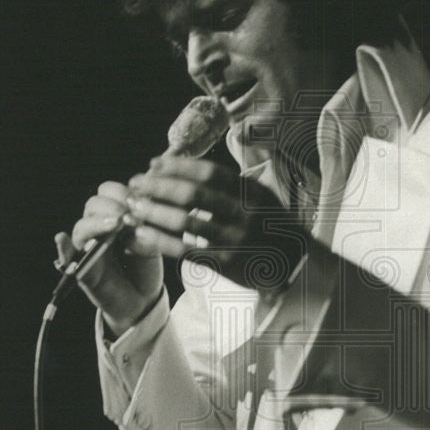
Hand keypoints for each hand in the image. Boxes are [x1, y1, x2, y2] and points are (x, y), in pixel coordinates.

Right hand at [55, 180, 163, 335]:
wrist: (143, 300)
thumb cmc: (146, 268)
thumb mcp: (152, 246)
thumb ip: (145, 233)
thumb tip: (135, 223)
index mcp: (116, 215)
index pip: (110, 192)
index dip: (122, 192)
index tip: (138, 200)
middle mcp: (98, 227)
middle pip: (94, 204)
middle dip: (111, 206)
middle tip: (128, 216)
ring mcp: (88, 247)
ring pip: (82, 226)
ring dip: (97, 222)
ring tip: (115, 225)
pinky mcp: (81, 268)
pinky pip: (66, 256)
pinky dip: (63, 247)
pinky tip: (61, 239)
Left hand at [125, 157, 308, 293]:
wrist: (295, 265)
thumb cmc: (270, 226)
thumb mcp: (260, 197)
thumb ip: (228, 184)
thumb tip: (181, 167)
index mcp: (251, 192)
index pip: (208, 172)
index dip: (176, 167)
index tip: (153, 164)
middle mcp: (244, 214)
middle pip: (193, 195)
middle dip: (159, 187)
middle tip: (135, 184)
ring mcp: (236, 240)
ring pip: (185, 222)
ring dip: (154, 213)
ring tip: (134, 207)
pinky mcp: (227, 265)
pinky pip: (186, 251)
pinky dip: (160, 241)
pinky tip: (142, 234)